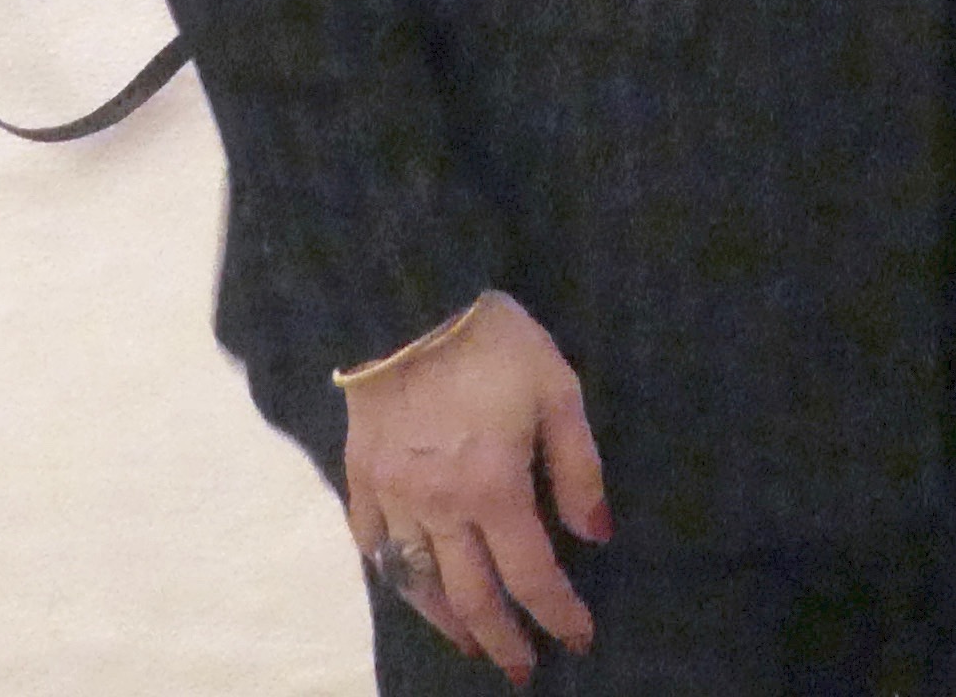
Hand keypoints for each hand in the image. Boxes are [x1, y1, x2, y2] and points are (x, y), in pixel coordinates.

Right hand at [339, 290, 609, 685]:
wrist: (407, 296)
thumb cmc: (492, 340)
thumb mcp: (557, 389)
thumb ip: (577, 468)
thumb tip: (596, 534)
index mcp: (492, 488)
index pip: (531, 575)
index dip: (558, 614)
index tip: (579, 638)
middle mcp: (438, 507)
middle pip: (472, 596)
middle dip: (502, 640)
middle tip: (523, 669)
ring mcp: (392, 495)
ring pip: (417, 581)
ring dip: (446, 621)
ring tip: (469, 642)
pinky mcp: (359, 475)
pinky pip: (372, 541)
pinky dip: (393, 571)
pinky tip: (408, 582)